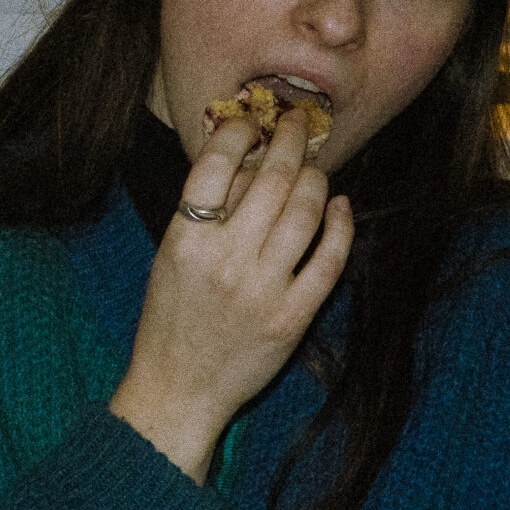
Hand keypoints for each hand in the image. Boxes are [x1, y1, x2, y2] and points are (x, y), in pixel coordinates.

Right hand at [109, 107, 351, 482]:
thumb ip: (204, 214)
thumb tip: (247, 161)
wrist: (178, 389)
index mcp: (184, 242)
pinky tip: (340, 206)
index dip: (238, 131)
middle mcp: (224, 260)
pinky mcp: (292, 317)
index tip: (251, 119)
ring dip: (316, 179)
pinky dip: (340, 226)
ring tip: (315, 167)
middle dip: (289, 141)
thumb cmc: (169, 320)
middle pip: (268, 180)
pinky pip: (329, 260)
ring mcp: (261, 289)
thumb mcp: (170, 259)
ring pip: (304, 212)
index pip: (214, 166)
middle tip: (298, 123)